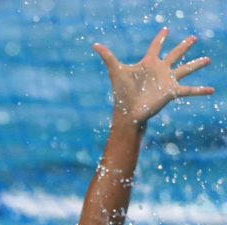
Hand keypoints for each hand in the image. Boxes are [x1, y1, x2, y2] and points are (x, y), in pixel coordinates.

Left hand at [94, 29, 212, 126]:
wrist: (128, 112)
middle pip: (175, 54)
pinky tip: (212, 90)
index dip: (161, 38)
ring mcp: (167, 80)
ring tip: (208, 59)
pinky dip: (201, 90)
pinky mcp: (172, 92)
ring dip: (197, 64)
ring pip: (186, 69)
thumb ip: (108, 56)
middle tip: (193, 38)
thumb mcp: (116, 71)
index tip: (166, 29)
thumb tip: (94, 44)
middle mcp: (160, 70)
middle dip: (184, 46)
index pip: (156, 46)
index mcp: (148, 63)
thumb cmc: (121, 93)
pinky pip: (190, 90)